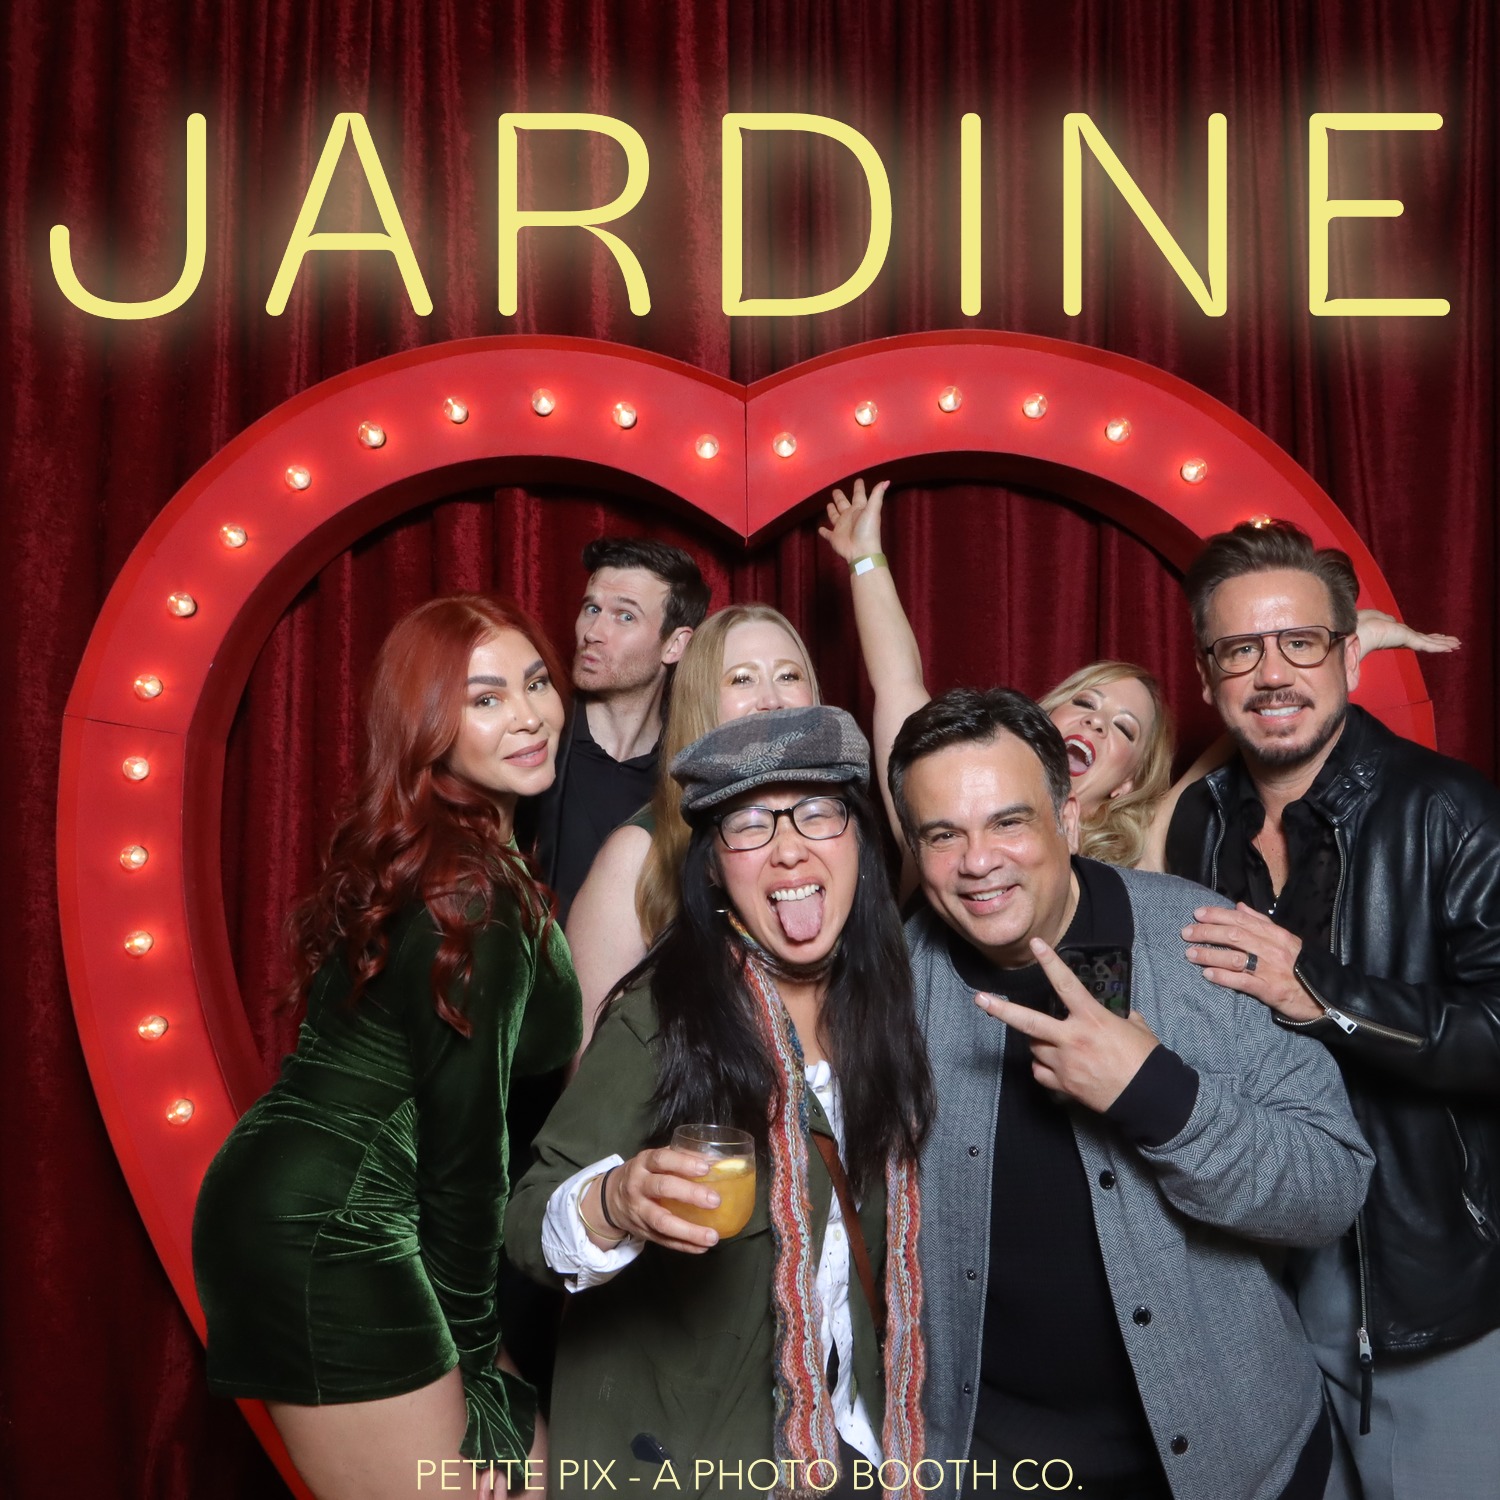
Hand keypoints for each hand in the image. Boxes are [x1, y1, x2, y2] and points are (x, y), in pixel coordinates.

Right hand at [590, 1148, 722, 1253]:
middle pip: (662, 1188)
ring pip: (662, 1222)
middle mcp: (638, 1185)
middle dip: (690, 1194)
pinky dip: (684, 1246)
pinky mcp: (643, 1232)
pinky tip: (702, 1247)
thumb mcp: (652, 1161)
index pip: (661, 1159)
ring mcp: (639, 1211)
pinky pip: (664, 1241)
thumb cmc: (642, 1175)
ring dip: (689, 1231)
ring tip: (712, 1236)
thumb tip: (714, 1160)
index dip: (683, 1163)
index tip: (705, 1168)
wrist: (610, 1199)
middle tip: (715, 1201)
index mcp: (643, 1163)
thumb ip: (678, 1158)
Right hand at [818, 476, 888, 563]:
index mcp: (859, 509)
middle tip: (835, 490)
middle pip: (843, 504)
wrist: (861, 551)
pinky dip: (823, 532)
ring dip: (831, 511)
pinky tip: (820, 529)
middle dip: (840, 497)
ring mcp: (841, 527)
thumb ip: (877, 495)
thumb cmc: (868, 530)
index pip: (859, 495)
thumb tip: (886, 481)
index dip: (859, 488)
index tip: (858, 480)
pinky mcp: (834, 537)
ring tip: (828, 505)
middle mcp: (850, 516)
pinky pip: (827, 533)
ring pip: (835, 516)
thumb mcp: (873, 510)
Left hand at [975, 938, 1160, 1111]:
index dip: (1050, 962)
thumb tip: (1114, 1013)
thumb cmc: (1146, 1061)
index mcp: (1092, 1019)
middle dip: (1001, 1009)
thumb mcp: (1136, 1028)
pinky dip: (1043, 1067)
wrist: (1150, 1097)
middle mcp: (1073, 1039)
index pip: (1065, 984)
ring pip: (1035, 1047)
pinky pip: (1040, 1072)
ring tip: (1058, 1043)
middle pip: (1029, 1022)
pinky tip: (1058, 1066)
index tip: (1036, 944)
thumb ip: (1118, 1016)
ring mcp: (1065, 1063)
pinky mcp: (1063, 1085)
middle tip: (980, 999)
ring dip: (1039, 1043)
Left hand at [1181, 903, 1318, 1020]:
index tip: (1197, 914)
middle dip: (1207, 932)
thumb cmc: (1302, 966)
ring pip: (1234, 957)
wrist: (1326, 996)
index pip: (1241, 919)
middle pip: (1234, 935)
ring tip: (1190, 953)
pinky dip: (1223, 976)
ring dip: (1209, 953)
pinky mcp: (1270, 990)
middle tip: (1186, 932)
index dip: (1217, 915)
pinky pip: (1242, 981)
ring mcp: (1270, 969)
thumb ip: (1262, 922)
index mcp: (1276, 934)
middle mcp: (1272, 949)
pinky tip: (1207, 974)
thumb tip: (1239, 907)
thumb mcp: (1286, 940)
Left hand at [1355, 607, 1459, 656]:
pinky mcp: (1406, 640)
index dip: (1427, 638)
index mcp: (1394, 634)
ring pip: (1428, 643)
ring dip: (1443, 643)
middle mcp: (1401, 638)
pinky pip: (1426, 644)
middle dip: (1439, 642)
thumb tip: (1392, 621)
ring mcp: (1404, 639)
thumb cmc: (1360, 624)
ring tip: (1457, 645)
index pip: (1415, 637)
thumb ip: (1387, 620)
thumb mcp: (1377, 618)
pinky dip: (1439, 646)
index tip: (1437, 639)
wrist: (1355, 629)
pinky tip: (1451, 647)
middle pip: (1425, 640)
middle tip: (1453, 644)